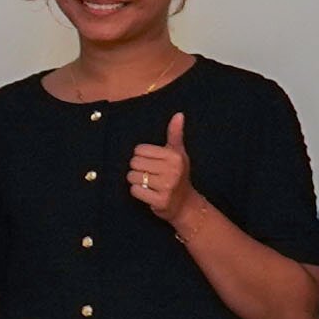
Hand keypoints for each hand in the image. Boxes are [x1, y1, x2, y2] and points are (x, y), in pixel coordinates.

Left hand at [123, 110, 195, 224]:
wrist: (185, 203)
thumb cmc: (179, 174)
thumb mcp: (178, 153)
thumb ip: (175, 134)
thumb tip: (179, 114)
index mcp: (174, 156)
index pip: (139, 150)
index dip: (142, 156)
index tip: (153, 163)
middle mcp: (172, 170)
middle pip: (134, 163)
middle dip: (138, 169)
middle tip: (150, 174)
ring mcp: (167, 186)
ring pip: (132, 177)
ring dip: (137, 181)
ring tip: (150, 183)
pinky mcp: (160, 200)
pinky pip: (135, 190)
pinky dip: (138, 192)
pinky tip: (149, 192)